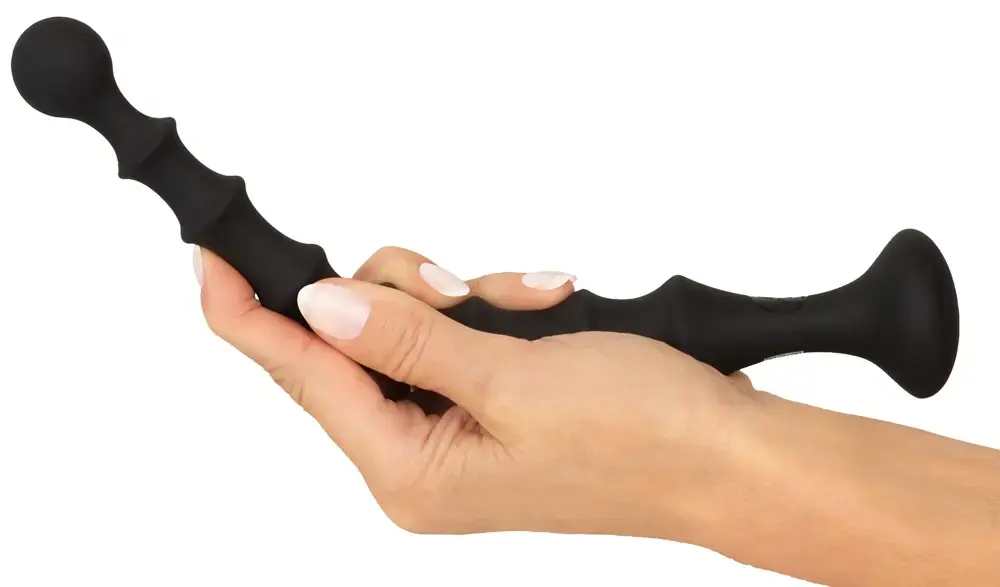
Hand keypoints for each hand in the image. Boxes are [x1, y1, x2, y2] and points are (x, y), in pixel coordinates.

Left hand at [194, 245, 757, 540]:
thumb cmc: (642, 438)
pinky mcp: (492, 402)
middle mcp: (424, 460)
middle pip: (354, 343)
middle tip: (461, 283)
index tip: (209, 262)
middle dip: (404, 291)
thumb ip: (406, 341)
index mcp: (412, 474)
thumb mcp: (511, 380)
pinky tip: (548, 306)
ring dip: (464, 296)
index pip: (304, 380)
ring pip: (410, 327)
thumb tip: (322, 304)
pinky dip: (494, 309)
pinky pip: (458, 335)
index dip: (249, 317)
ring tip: (535, 302)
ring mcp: (459, 431)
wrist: (730, 454)